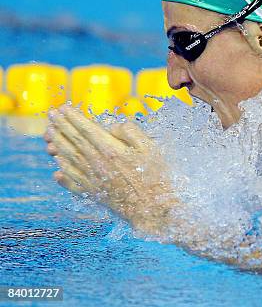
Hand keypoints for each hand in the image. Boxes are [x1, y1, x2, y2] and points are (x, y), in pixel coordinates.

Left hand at [44, 105, 176, 235]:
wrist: (153, 209)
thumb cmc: (156, 177)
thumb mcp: (150, 148)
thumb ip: (130, 132)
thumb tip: (112, 126)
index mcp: (111, 150)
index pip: (87, 129)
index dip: (74, 117)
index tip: (63, 107)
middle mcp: (97, 164)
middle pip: (74, 141)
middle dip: (61, 126)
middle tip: (52, 115)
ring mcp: (93, 180)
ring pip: (69, 159)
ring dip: (58, 144)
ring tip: (49, 134)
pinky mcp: (94, 194)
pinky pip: (72, 182)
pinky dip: (63, 173)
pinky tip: (57, 168)